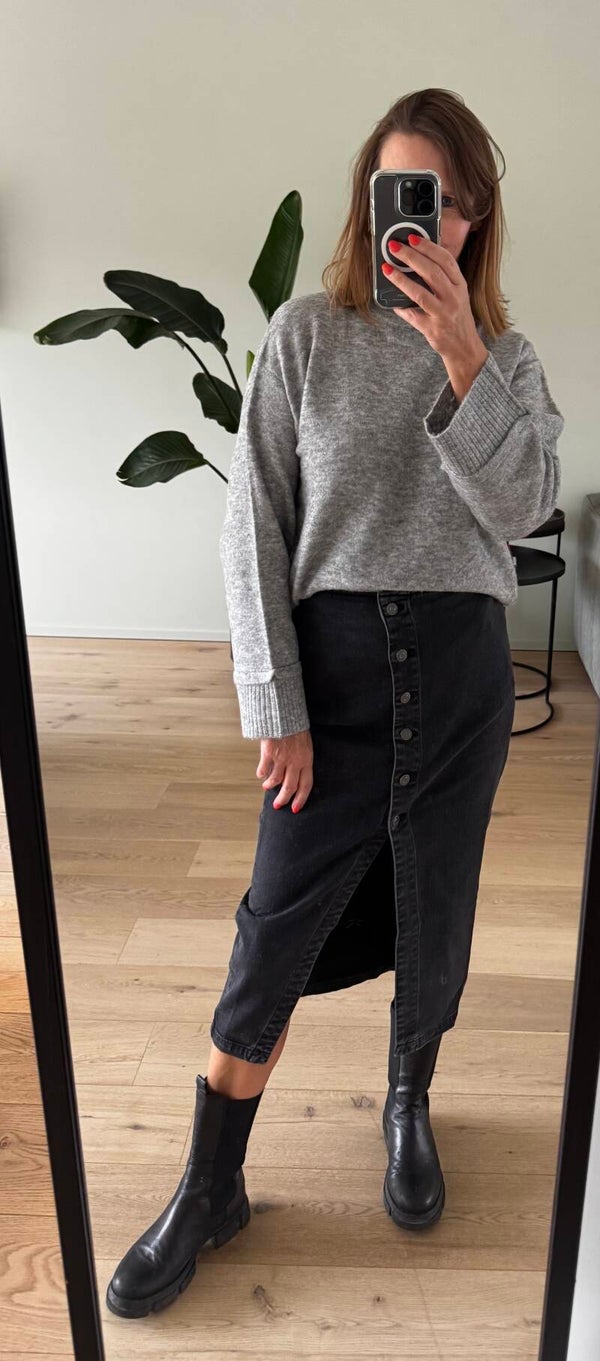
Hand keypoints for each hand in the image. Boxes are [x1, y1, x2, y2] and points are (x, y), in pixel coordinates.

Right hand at [257, 729, 313, 812]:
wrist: (284, 713)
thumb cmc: (295, 727)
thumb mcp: (305, 743)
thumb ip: (301, 758)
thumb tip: (295, 771)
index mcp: (306, 760)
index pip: (306, 785)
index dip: (301, 798)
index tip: (295, 808)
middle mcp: (295, 762)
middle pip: (290, 787)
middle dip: (283, 799)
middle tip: (277, 805)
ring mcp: (281, 758)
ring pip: (275, 780)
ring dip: (270, 786)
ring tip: (266, 787)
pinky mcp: (268, 753)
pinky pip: (263, 770)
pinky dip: (261, 774)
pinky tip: (261, 774)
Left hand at [382, 234, 483, 365]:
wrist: (464, 347)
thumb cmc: (456, 316)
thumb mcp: (456, 294)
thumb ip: (442, 277)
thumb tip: (417, 257)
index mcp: (460, 285)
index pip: (445, 260)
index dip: (428, 247)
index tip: (413, 237)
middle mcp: (453, 298)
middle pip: (431, 272)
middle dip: (410, 256)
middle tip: (394, 247)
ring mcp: (443, 314)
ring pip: (420, 293)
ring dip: (401, 279)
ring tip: (387, 269)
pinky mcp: (432, 329)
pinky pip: (412, 315)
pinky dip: (400, 307)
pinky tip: (391, 300)